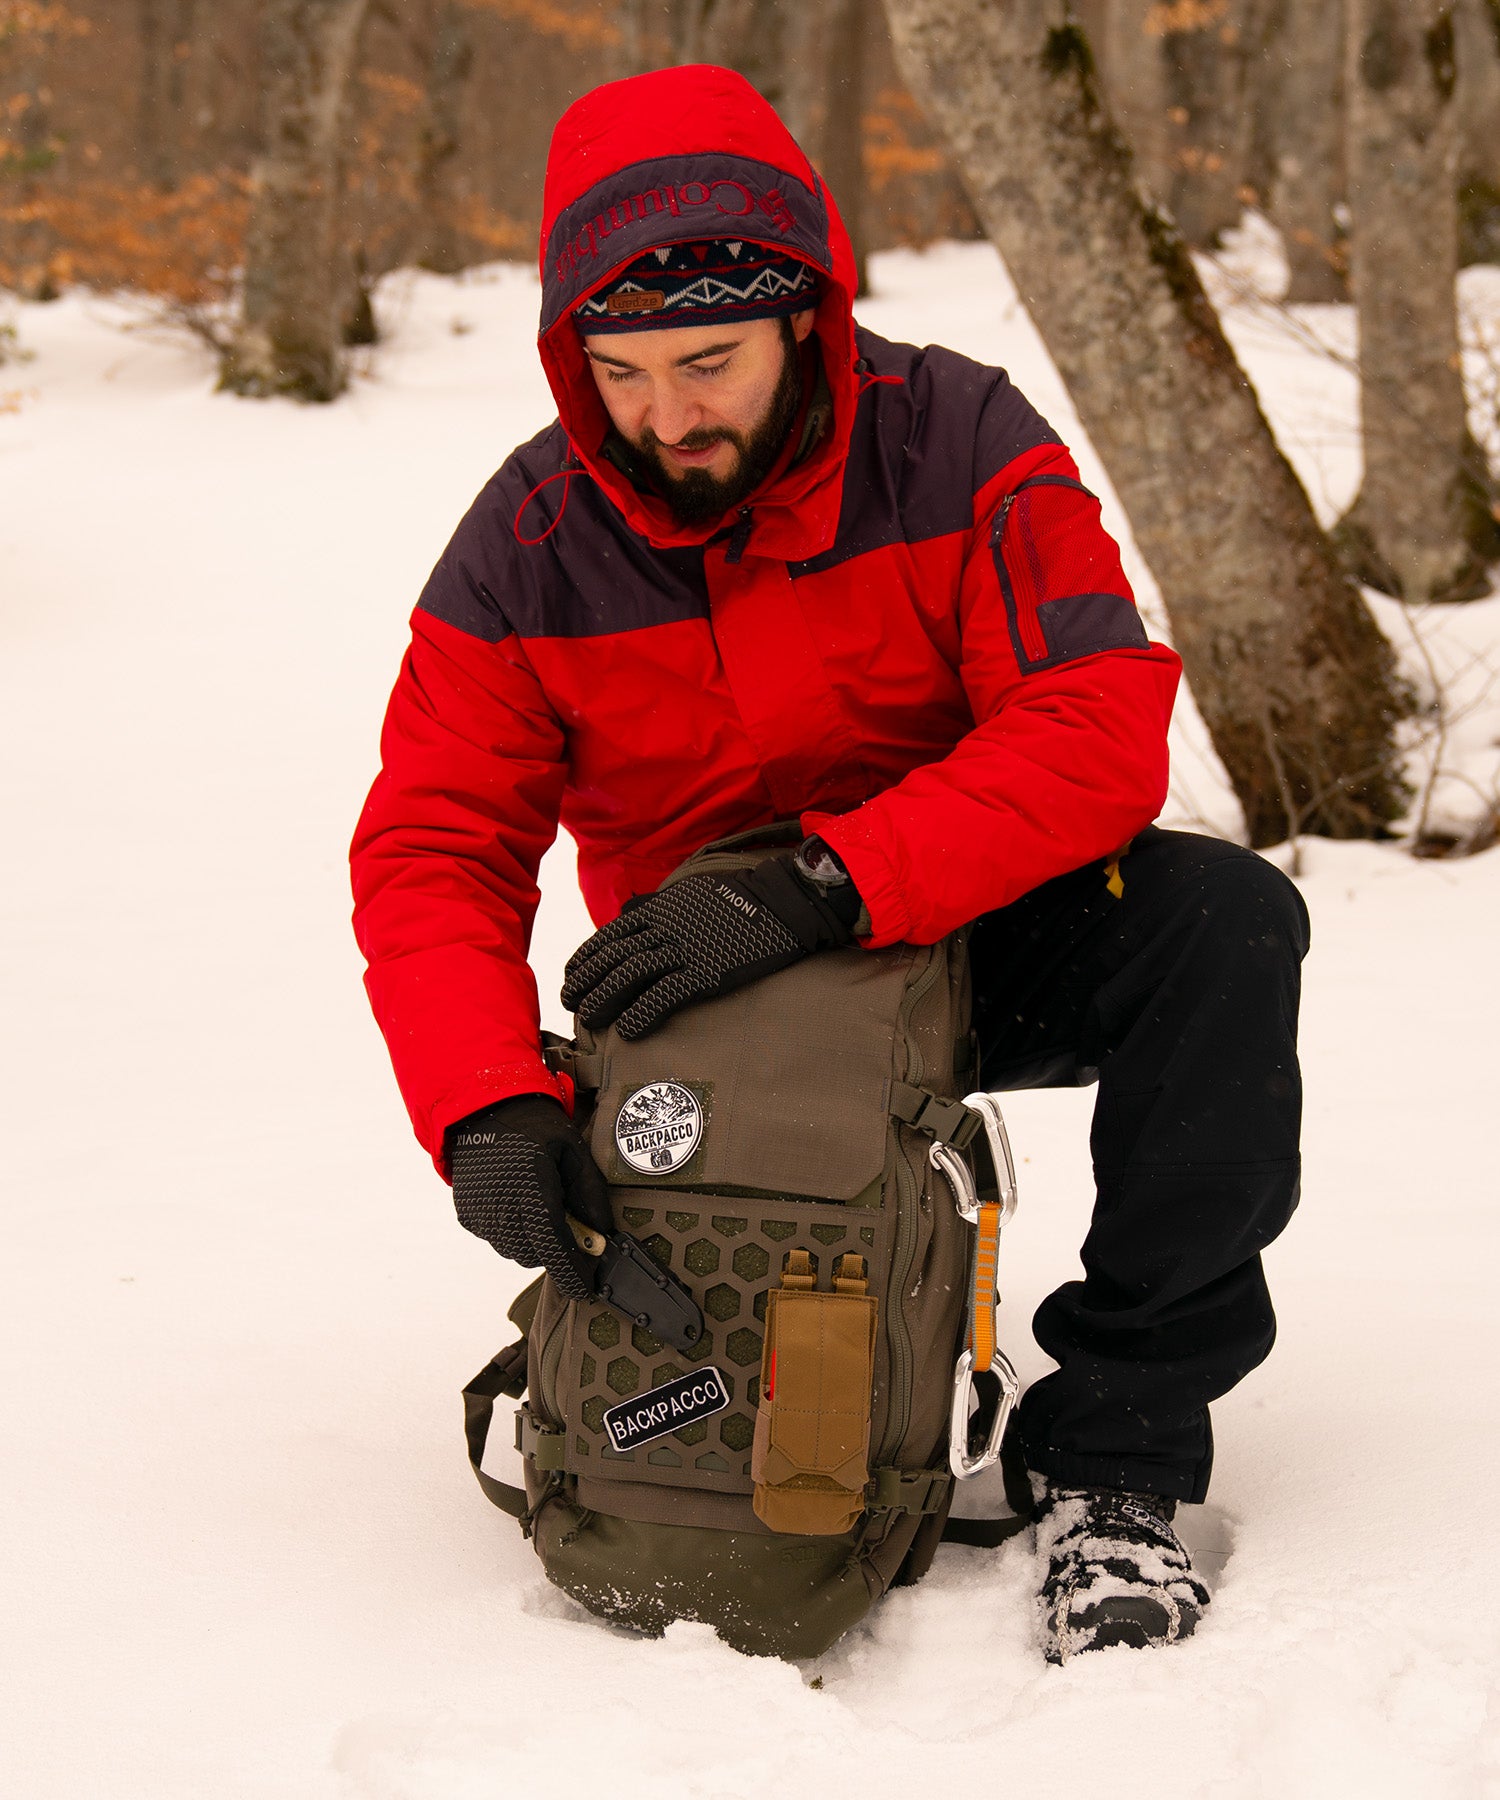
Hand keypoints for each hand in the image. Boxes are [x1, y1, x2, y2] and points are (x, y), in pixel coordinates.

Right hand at [448, 1093, 611, 1299]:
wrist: (483, 1110)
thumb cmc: (534, 1128)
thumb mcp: (574, 1151)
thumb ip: (590, 1193)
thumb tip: (602, 1233)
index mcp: (530, 1190)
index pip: (554, 1247)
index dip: (572, 1273)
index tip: (587, 1289)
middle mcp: (501, 1208)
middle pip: (536, 1255)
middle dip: (555, 1248)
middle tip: (566, 1221)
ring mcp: (481, 1215)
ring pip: (516, 1251)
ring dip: (533, 1240)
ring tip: (538, 1203)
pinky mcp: (468, 1216)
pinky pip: (498, 1239)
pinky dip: (512, 1230)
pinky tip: (517, 1200)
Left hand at [560, 851, 859, 1039]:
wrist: (780, 903)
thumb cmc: (738, 898)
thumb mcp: (690, 893)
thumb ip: (662, 908)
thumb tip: (639, 917)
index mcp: (658, 910)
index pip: (608, 936)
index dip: (585, 959)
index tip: (571, 976)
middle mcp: (663, 930)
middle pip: (613, 958)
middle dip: (586, 982)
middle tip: (570, 1003)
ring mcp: (683, 951)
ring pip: (630, 976)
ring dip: (604, 999)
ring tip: (589, 1019)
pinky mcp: (705, 973)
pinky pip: (665, 995)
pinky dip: (642, 1012)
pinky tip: (628, 1029)